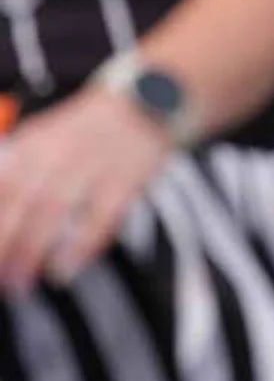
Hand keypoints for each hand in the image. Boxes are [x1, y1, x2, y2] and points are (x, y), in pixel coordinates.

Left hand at [0, 87, 173, 294]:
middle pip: (20, 200)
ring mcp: (95, 163)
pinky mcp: (127, 178)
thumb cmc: (93, 127)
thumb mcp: (47, 136)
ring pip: (53, 209)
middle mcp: (60, 150)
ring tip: (19, 281)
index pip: (1, 183)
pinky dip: (81, 246)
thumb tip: (2, 203)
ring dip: (32, 250)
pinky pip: (100, 216)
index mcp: (35, 141)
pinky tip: (65, 269)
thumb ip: (18, 167)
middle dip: (4, 241)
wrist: (150, 99)